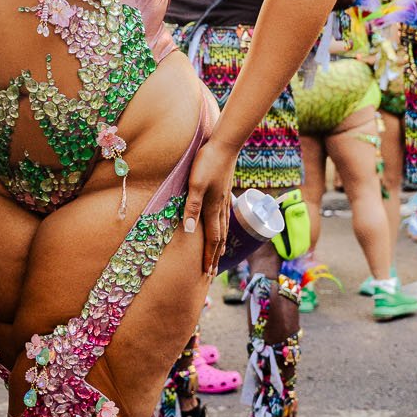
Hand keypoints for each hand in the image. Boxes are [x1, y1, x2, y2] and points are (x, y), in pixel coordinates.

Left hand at [181, 139, 236, 275]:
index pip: (212, 239)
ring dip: (220, 245)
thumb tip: (190, 231)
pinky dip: (223, 228)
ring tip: (219, 255)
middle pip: (220, 238)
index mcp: (213, 208)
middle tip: (212, 273)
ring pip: (223, 227)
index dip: (209, 256)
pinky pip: (224, 217)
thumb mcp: (196, 184)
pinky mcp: (225, 191)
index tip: (207, 272)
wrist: (225, 144)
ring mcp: (225, 199)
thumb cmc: (208, 162)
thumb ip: (192, 206)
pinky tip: (221, 226)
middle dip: (215, 256)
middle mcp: (221, 207)